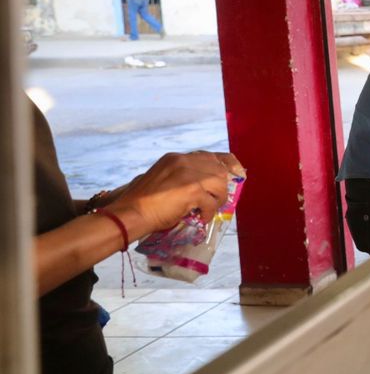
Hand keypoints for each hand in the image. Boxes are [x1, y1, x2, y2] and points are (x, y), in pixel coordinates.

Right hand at [107, 151, 243, 240]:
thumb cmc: (142, 202)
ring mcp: (189, 174)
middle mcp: (184, 161)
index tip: (235, 174)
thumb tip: (205, 186)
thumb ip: (182, 177)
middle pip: (219, 169)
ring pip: (220, 184)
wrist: (130, 213)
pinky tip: (201, 218)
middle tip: (218, 200)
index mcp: (176, 158)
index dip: (226, 164)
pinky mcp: (192, 190)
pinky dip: (209, 213)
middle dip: (223, 186)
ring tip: (206, 210)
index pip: (209, 155)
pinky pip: (212, 202)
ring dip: (217, 200)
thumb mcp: (163, 179)